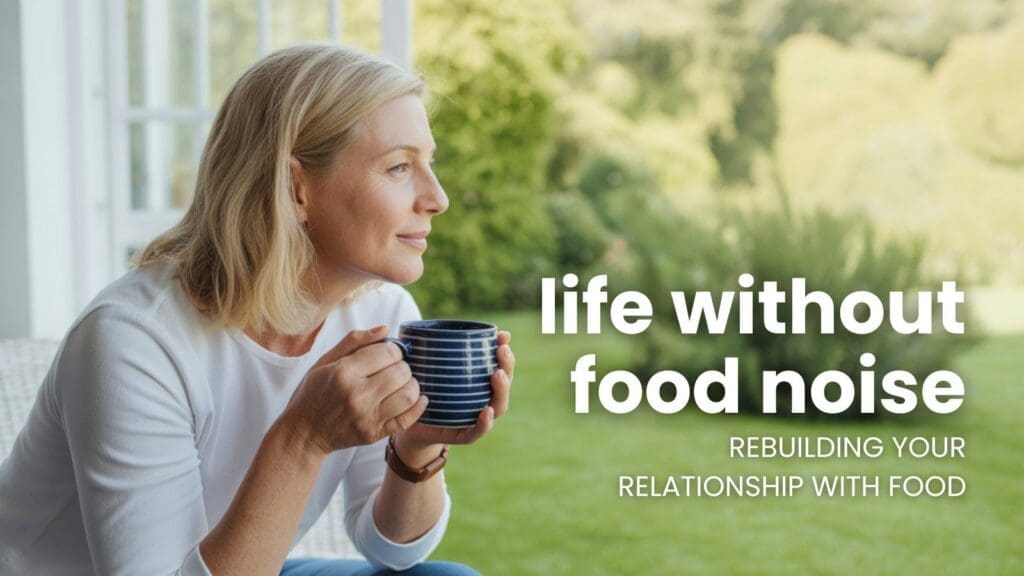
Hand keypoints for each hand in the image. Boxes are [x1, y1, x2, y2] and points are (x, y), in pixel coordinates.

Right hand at [282, 325, 427, 456]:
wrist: (303, 434)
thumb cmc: (313, 393)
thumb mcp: (325, 361)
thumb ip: (355, 341)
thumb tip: (386, 329)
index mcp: (343, 372)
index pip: (387, 352)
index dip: (393, 349)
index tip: (388, 353)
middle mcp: (357, 395)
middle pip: (401, 372)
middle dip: (402, 366)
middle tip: (394, 368)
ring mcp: (367, 417)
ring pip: (409, 394)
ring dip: (411, 384)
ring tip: (401, 383)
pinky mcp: (374, 434)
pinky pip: (407, 419)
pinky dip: (418, 407)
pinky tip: (416, 398)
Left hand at [393, 330, 514, 461]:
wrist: (407, 423)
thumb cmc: (423, 390)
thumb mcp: (431, 367)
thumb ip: (440, 350)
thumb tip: (440, 328)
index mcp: (480, 383)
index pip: (500, 367)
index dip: (505, 352)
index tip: (503, 337)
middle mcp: (483, 400)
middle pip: (504, 385)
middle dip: (507, 367)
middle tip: (502, 351)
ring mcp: (475, 419)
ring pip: (498, 407)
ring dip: (500, 391)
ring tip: (496, 375)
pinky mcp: (462, 436)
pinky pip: (477, 432)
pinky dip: (484, 423)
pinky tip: (486, 411)